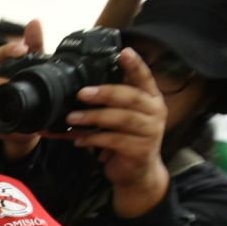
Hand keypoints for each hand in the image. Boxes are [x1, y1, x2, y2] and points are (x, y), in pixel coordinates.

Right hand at [0, 19, 44, 160]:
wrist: (34, 124)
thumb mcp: (37, 70)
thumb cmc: (32, 93)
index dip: (7, 52)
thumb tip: (34, 22)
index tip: (22, 49)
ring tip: (11, 105)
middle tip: (12, 84)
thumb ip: (37, 46)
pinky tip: (13, 125)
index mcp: (1, 73)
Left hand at [66, 47, 169, 217]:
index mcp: (150, 99)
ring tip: (72, 118)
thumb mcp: (118, 119)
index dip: (135, 64)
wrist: (136, 174)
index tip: (123, 52)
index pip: (144, 78)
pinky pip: (114, 140)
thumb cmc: (124, 141)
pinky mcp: (140, 149)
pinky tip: (79, 140)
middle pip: (130, 97)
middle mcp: (154, 111)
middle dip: (104, 93)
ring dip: (93, 117)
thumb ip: (107, 104)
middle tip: (81, 93)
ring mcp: (150, 131)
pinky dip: (93, 139)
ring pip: (121, 118)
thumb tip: (78, 91)